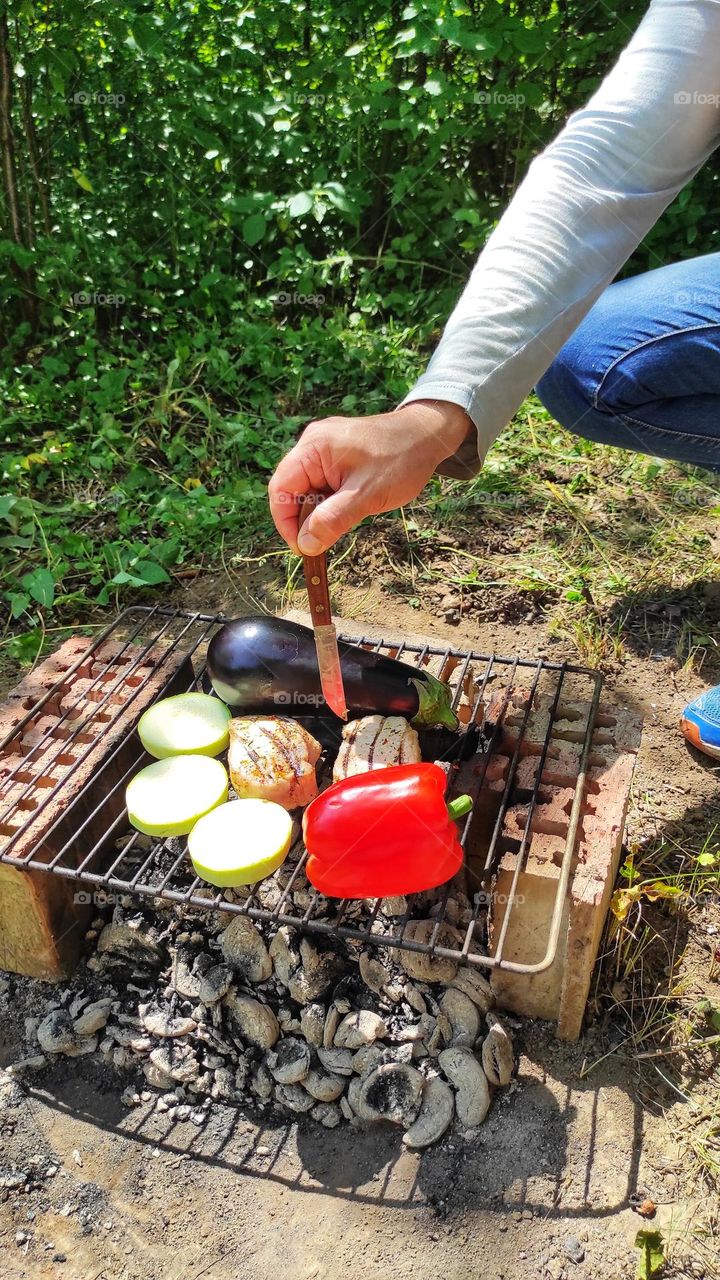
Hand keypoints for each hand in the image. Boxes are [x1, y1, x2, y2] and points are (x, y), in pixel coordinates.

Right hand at [268, 400, 472, 553]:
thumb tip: (305, 545)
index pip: (280, 488)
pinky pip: (322, 482)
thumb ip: (333, 519)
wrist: (428, 436)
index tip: (301, 547)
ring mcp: (324, 447)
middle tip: (322, 541)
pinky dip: (330, 501)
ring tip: (342, 522)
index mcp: (313, 447)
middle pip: (291, 489)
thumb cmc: (401, 460)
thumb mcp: (367, 495)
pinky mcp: (337, 454)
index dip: (285, 522)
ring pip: (307, 488)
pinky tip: (348, 509)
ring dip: (319, 511)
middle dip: (303, 518)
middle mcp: (313, 443)